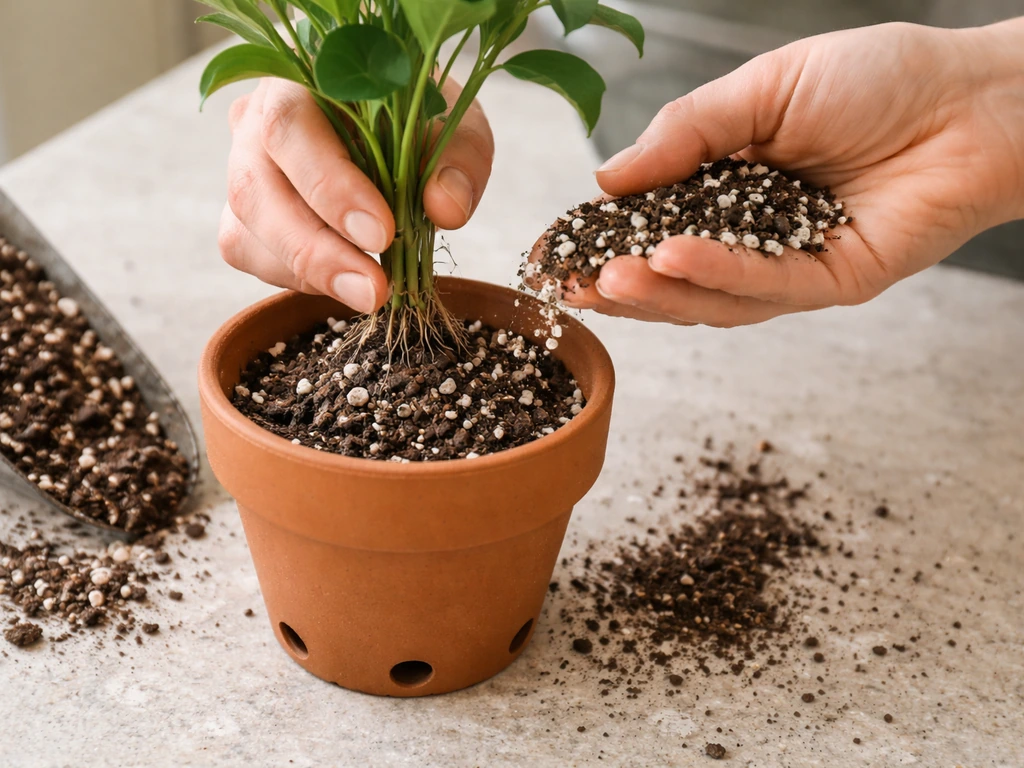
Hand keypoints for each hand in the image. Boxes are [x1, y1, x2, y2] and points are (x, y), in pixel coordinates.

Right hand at [219, 77, 493, 311]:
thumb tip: (447, 209)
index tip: (383, 235)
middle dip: (316, 250)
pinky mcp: (245, 214)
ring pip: (245, 230)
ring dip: (308, 272)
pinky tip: (346, 280)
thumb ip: (459, 160)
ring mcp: (242, 168)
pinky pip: (251, 254)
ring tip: (370, 292)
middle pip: (255, 189)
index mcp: (299, 77)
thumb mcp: (459, 124)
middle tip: (374, 288)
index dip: (330, 187)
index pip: (290, 128)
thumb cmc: (424, 117)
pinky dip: (299, 279)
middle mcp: (255, 119)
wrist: (404, 124)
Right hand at [557, 20, 1023, 326]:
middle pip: (672, 275)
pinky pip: (766, 288)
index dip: (600, 241)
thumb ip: (685, 133)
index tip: (551, 253)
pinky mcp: (831, 283)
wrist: (972, 95)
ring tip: (609, 279)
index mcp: (727, 189)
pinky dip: (718, 275)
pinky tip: (675, 258)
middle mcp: (751, 237)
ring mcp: (789, 266)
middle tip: (569, 286)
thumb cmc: (876, 79)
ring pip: (711, 296)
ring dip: (657, 290)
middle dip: (618, 283)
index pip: (650, 225)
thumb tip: (608, 177)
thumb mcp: (760, 90)